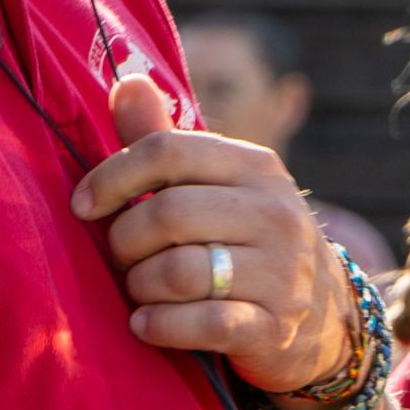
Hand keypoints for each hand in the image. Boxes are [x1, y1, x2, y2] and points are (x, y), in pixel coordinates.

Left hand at [74, 75, 354, 394]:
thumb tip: (127, 81)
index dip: (112, 176)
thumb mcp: (218, 185)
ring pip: (178, 272)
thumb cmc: (246, 239)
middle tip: (119, 257)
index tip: (83, 204)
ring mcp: (281, 274)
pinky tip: (145, 325)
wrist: (326, 315)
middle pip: (167, 214)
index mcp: (256, 167)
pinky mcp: (274, 327)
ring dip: (139, 287)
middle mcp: (275, 214)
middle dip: (124, 240)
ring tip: (137, 291)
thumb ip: (165, 140)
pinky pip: (201, 324)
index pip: (168, 152)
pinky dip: (160, 326)